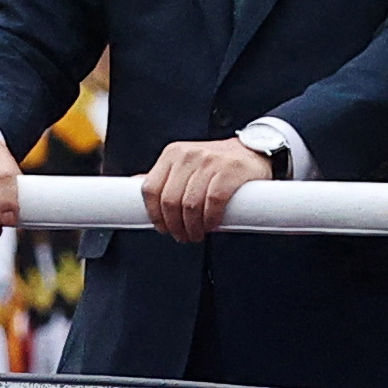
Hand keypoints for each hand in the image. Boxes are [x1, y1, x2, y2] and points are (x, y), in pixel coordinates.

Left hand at [139, 136, 270, 240]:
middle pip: (169, 201)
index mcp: (173, 154)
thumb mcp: (186, 164)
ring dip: (192, 227)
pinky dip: (210, 219)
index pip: (150, 189)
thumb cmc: (217, 163)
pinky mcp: (230, 171)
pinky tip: (211, 225)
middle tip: (182, 236)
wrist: (254, 151)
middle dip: (174, 226)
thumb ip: (164, 175)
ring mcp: (210, 162)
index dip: (154, 215)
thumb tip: (133, 184)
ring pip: (189, 205)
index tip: (162, 228)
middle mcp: (188, 155)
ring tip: (196, 234)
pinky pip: (213, 202)